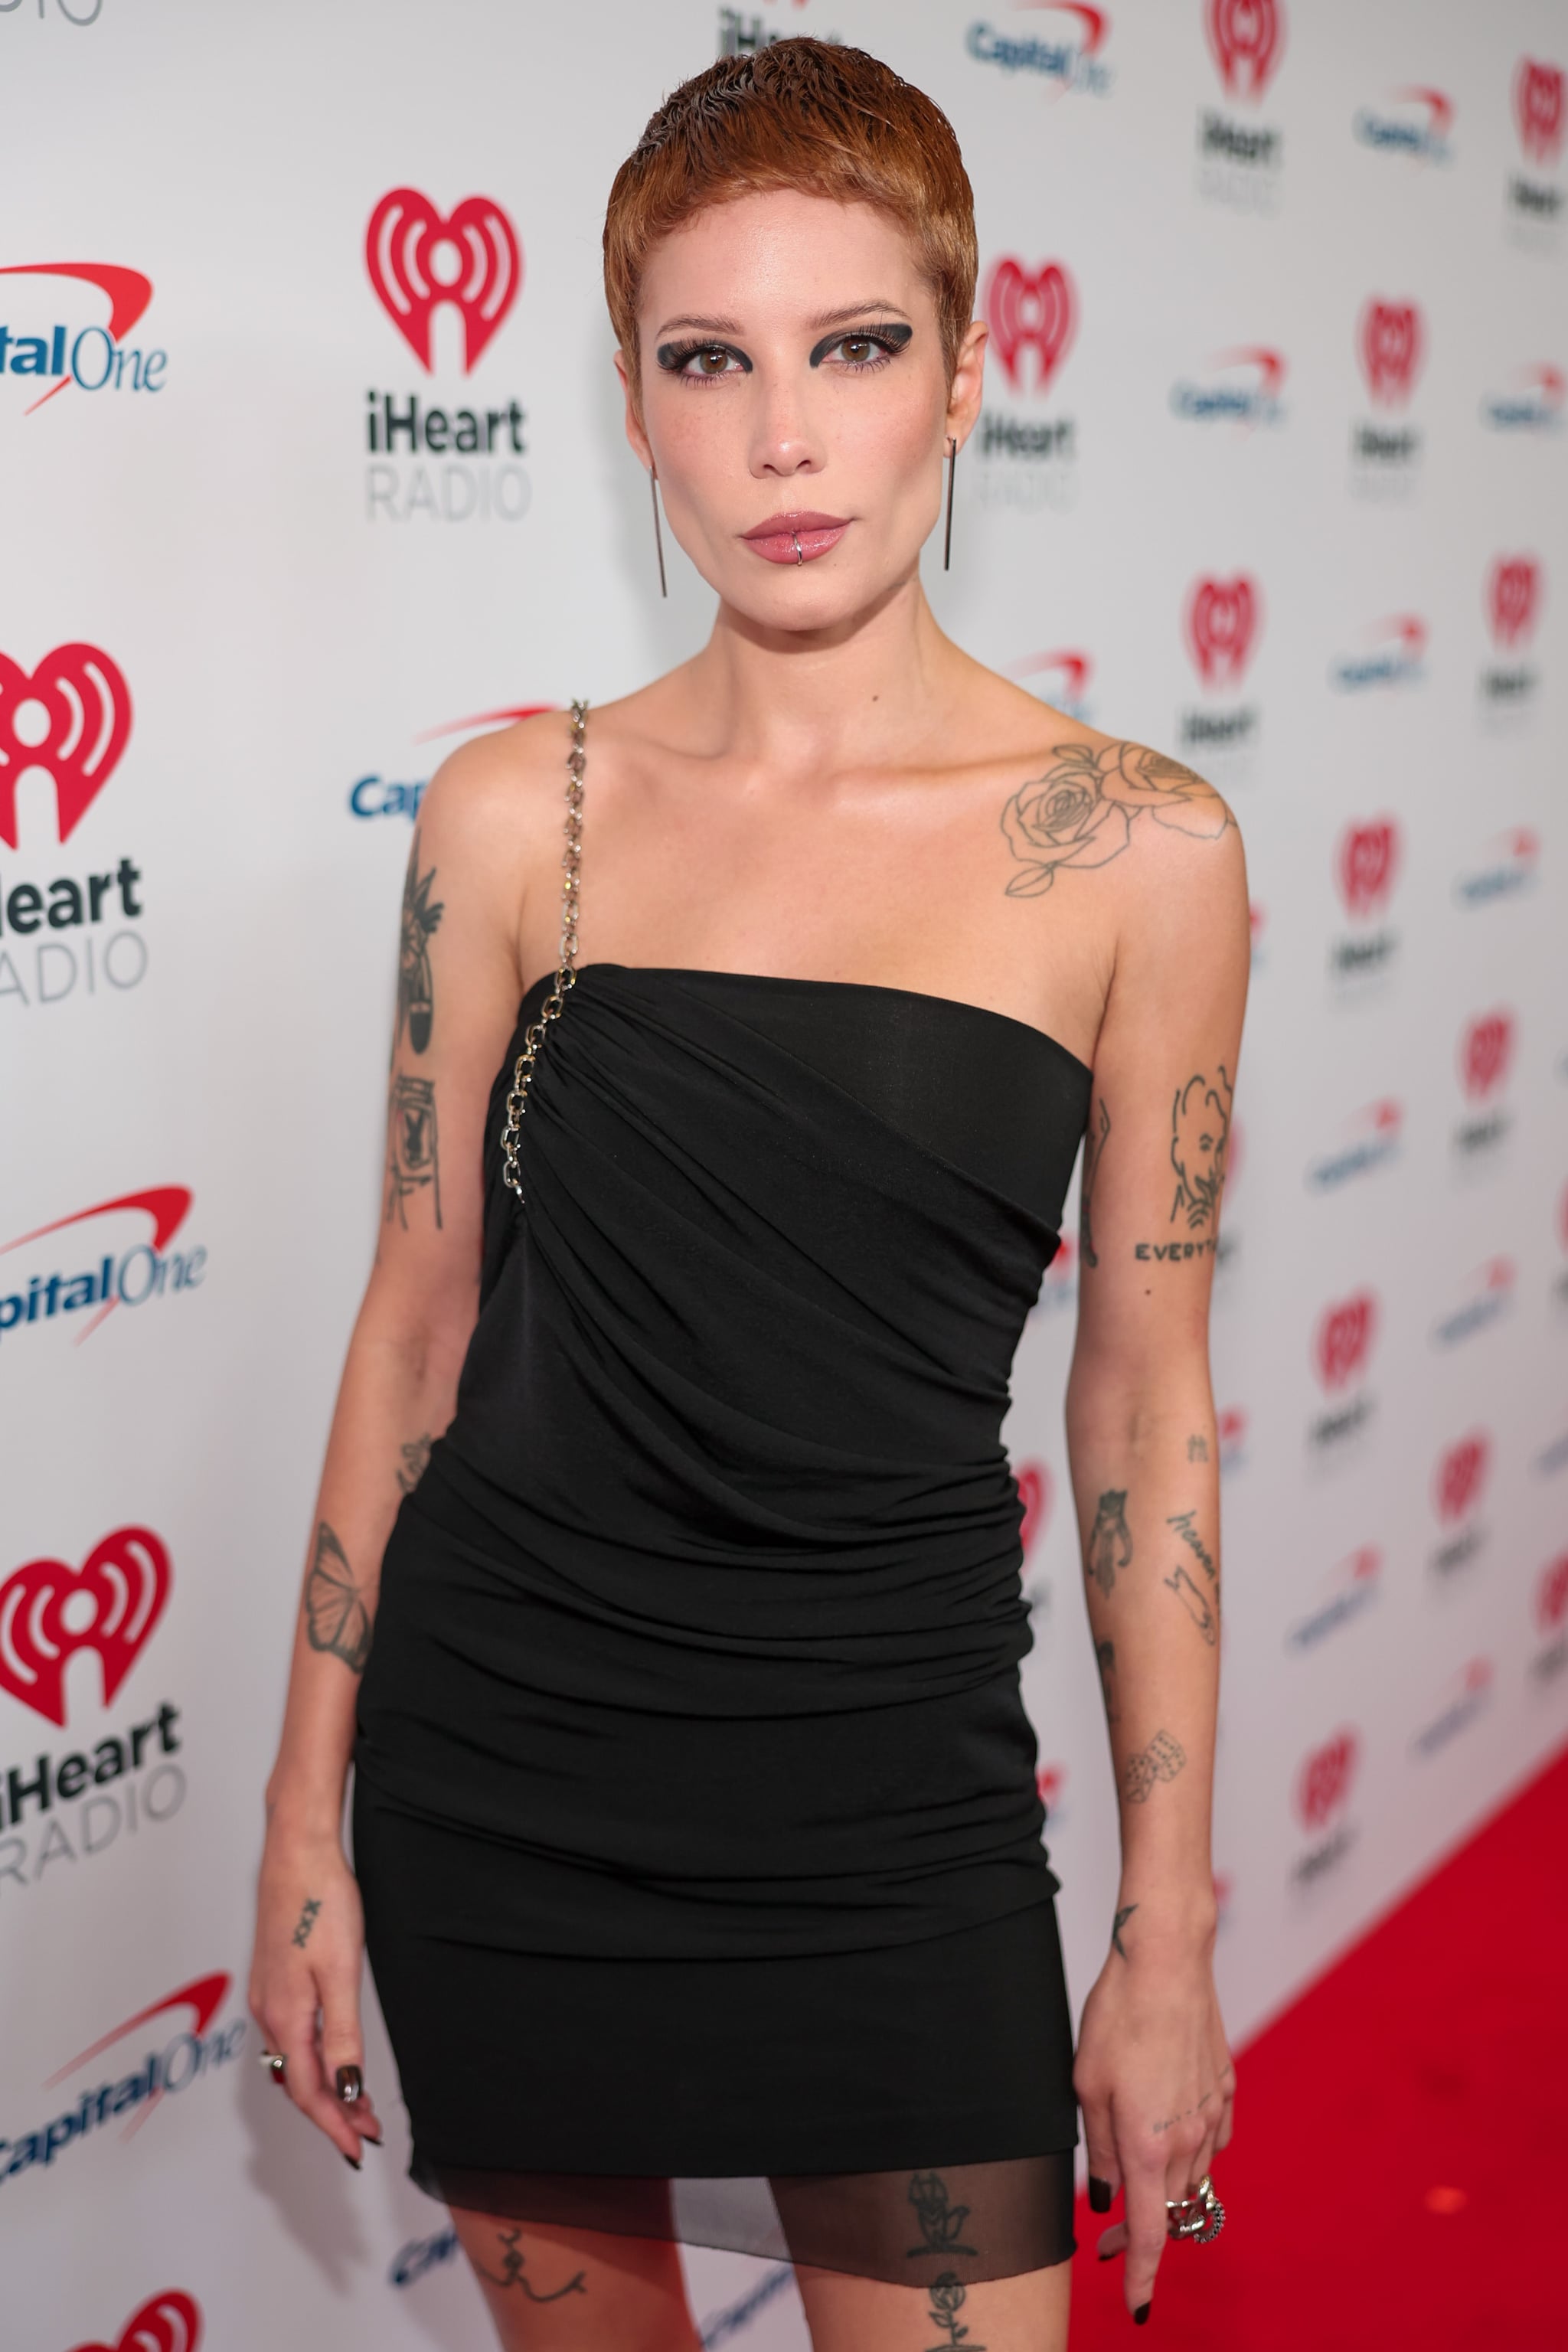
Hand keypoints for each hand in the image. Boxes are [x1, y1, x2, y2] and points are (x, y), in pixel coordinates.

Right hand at [249, 1821, 383, 2165]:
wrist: (296, 1851)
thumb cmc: (320, 1903)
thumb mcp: (341, 1973)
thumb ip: (342, 2034)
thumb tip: (346, 2089)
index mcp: (287, 2016)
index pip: (309, 2091)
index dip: (334, 2126)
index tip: (359, 2150)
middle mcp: (270, 2012)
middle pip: (299, 2083)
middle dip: (333, 2113)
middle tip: (368, 2132)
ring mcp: (267, 1995)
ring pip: (293, 2061)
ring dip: (324, 2087)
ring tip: (357, 2102)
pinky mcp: (273, 1978)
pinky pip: (288, 2037)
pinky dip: (311, 2059)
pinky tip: (328, 2056)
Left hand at [1072, 1924, 1234, 2323]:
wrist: (1166, 1961)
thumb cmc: (1117, 2017)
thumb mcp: (1085, 2086)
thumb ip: (1101, 2149)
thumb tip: (1109, 2196)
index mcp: (1148, 2146)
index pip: (1149, 2235)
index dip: (1140, 2276)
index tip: (1136, 2308)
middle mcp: (1189, 2140)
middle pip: (1170, 2211)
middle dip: (1139, 2229)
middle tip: (1104, 2233)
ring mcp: (1214, 2115)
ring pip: (1192, 2179)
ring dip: (1165, 2190)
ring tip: (1131, 2176)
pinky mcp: (1227, 2090)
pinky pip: (1211, 2143)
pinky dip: (1190, 2153)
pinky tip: (1169, 2135)